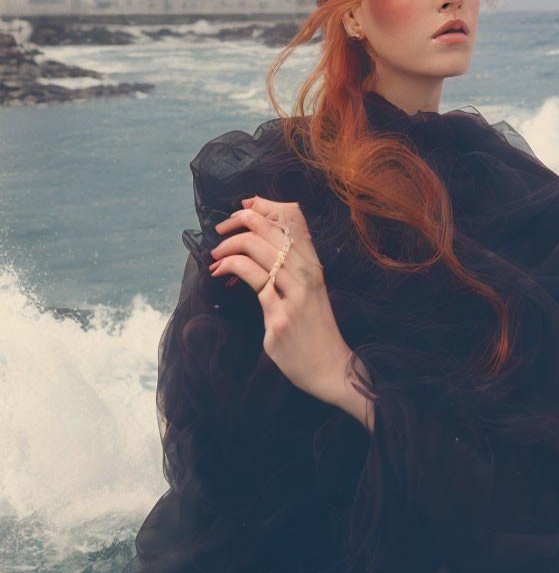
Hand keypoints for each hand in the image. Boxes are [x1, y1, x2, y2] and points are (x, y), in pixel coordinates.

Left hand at [209, 195, 369, 418]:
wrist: (330, 367)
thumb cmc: (315, 329)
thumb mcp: (309, 290)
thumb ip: (290, 267)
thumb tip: (260, 244)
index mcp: (314, 263)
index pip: (294, 217)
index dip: (265, 205)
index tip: (243, 209)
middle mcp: (306, 273)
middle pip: (270, 227)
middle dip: (239, 221)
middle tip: (221, 229)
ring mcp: (294, 293)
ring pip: (258, 247)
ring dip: (229, 245)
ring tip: (215, 255)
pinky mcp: (280, 314)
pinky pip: (252, 277)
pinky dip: (230, 267)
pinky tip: (219, 273)